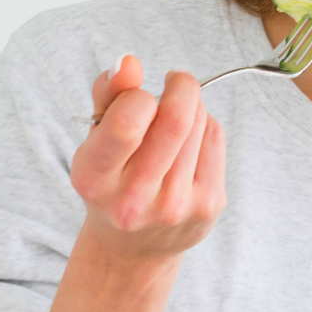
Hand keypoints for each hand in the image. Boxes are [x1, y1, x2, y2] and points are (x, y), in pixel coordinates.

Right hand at [70, 54, 226, 262]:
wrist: (134, 248)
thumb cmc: (113, 181)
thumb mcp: (95, 140)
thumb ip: (107, 95)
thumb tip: (129, 62)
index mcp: (95, 180)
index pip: (128, 123)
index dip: (138, 95)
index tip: (138, 96)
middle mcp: (134, 199)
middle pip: (177, 118)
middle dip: (181, 86)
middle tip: (175, 82)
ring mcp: (176, 206)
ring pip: (200, 122)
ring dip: (192, 106)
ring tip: (174, 121)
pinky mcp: (208, 205)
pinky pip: (216, 138)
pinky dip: (206, 125)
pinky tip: (190, 140)